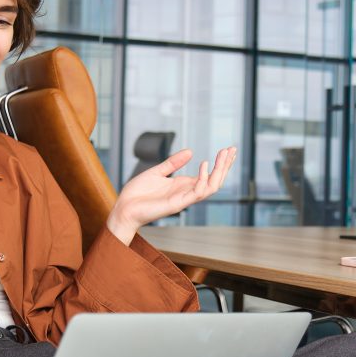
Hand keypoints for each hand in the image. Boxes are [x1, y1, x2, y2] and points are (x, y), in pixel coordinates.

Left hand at [106, 146, 236, 244]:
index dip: (220, 164)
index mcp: (183, 186)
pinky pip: (196, 193)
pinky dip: (203, 179)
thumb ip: (173, 163)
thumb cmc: (137, 193)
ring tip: (223, 155)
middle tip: (232, 149)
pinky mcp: (177, 204)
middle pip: (214, 181)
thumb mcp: (157, 172)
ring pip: (211, 188)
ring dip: (219, 171)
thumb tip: (190, 151)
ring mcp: (183, 199)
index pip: (209, 176)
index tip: (228, 149)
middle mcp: (186, 192)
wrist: (124, 207)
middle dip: (225, 166)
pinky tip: (205, 165)